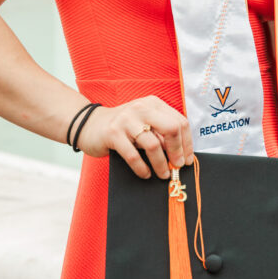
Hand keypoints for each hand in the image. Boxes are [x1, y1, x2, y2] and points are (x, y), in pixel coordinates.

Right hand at [76, 96, 193, 180]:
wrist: (90, 125)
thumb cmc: (123, 127)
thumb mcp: (144, 123)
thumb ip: (161, 132)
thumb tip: (181, 154)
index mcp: (153, 104)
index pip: (179, 122)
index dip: (187, 143)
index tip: (188, 159)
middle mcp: (141, 108)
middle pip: (170, 128)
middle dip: (177, 151)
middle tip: (177, 166)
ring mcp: (126, 120)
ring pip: (153, 145)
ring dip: (161, 164)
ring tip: (163, 174)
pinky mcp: (113, 134)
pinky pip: (133, 155)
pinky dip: (142, 168)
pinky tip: (145, 174)